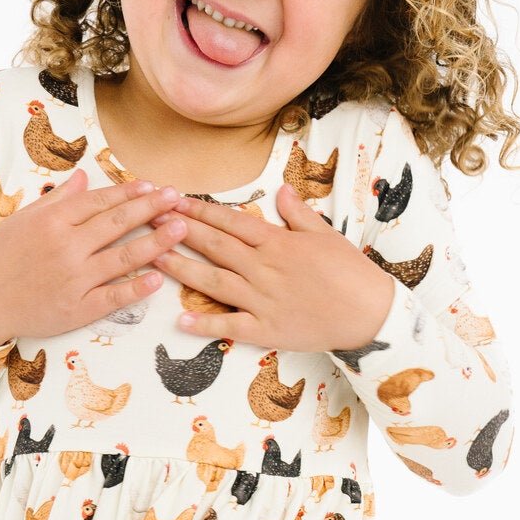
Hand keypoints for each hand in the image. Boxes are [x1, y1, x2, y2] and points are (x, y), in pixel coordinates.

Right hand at [0, 168, 187, 350]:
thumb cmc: (0, 259)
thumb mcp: (23, 221)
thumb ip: (58, 200)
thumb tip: (84, 176)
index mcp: (52, 221)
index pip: (99, 201)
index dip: (129, 192)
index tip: (151, 186)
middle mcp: (66, 247)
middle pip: (118, 223)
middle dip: (151, 208)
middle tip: (176, 197)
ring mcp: (74, 279)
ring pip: (123, 256)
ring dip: (157, 242)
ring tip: (181, 229)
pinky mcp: (78, 309)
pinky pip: (114, 296)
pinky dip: (137, 287)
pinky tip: (159, 278)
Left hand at [158, 183, 396, 351]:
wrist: (370, 313)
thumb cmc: (350, 273)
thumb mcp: (326, 235)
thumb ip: (298, 213)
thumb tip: (280, 190)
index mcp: (277, 242)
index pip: (230, 222)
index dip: (200, 210)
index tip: (174, 201)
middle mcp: (264, 268)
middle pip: (215, 246)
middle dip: (180, 232)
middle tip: (150, 221)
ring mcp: (262, 299)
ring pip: (214, 281)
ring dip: (181, 269)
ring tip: (153, 259)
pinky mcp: (266, 329)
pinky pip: (230, 326)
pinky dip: (205, 324)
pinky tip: (180, 319)